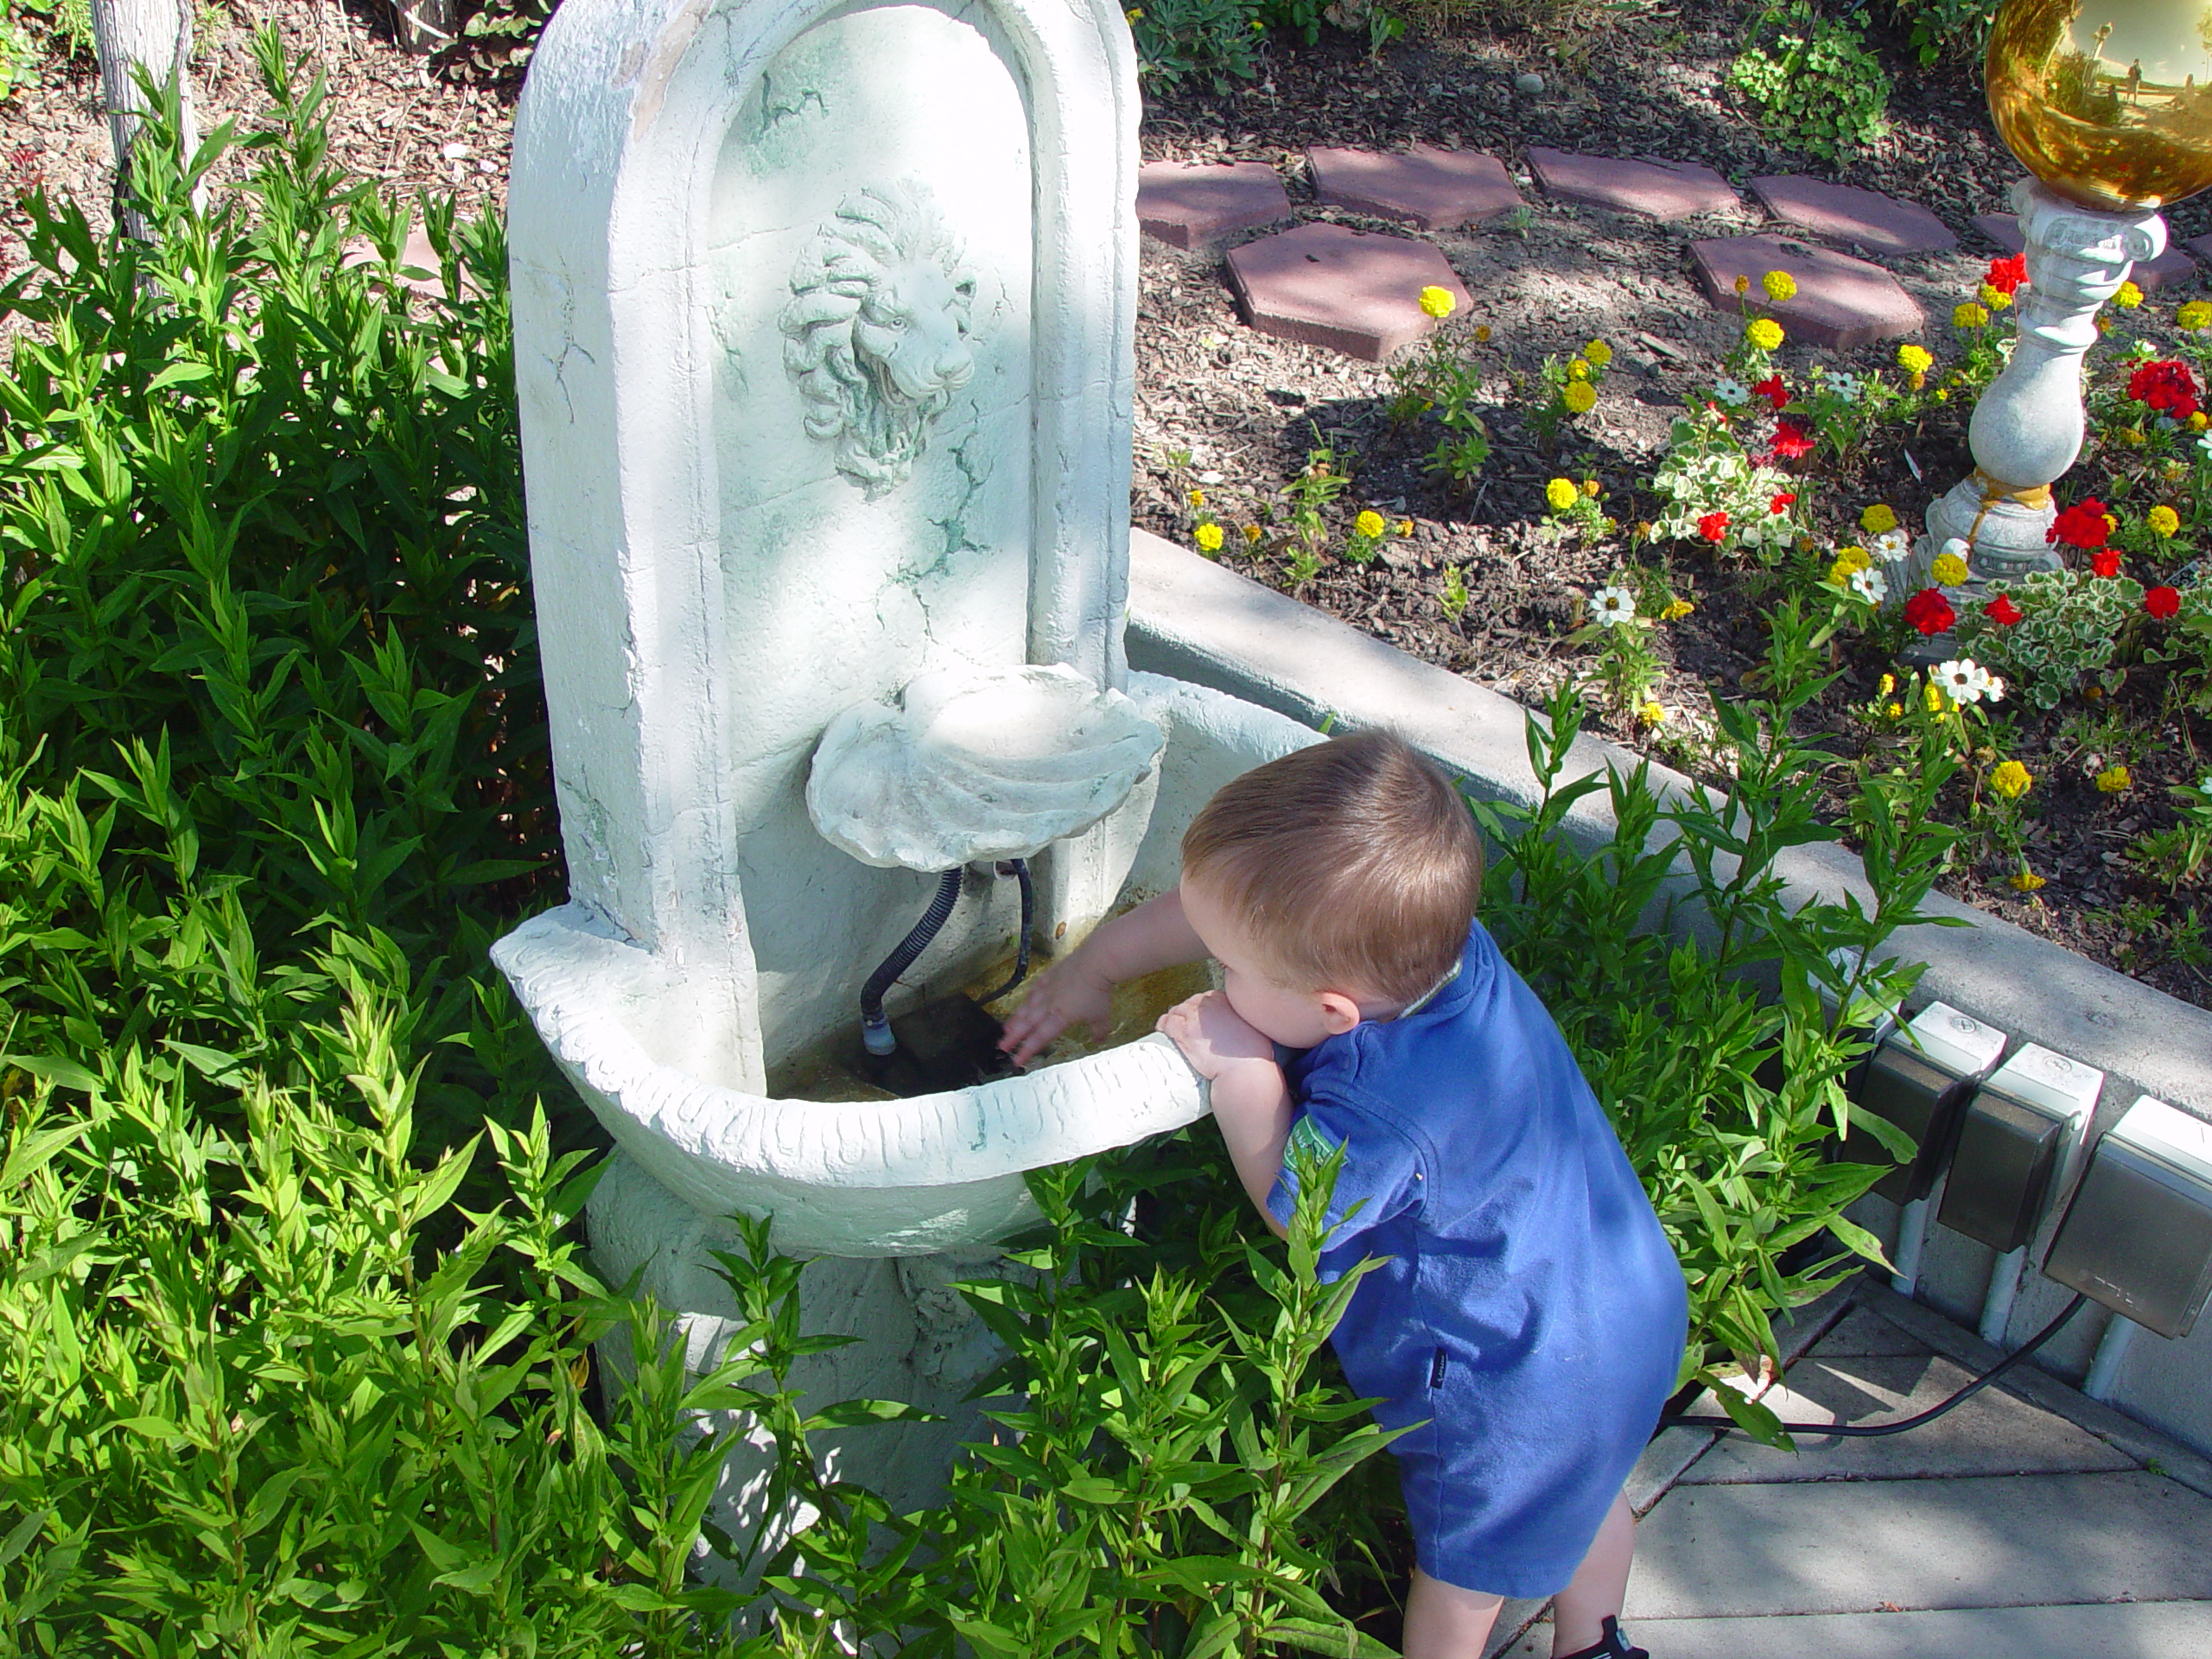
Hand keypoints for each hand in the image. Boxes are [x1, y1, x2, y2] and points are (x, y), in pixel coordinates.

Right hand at [999, 954, 1114, 1067]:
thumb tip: (1099, 1040)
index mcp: (1059, 1017)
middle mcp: (1049, 1005)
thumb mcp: (1101, 1015)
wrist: (1094, 963)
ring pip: (1027, 1007)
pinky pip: (1035, 988)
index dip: (1027, 1050)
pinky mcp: (1050, 975)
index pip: (1040, 1038)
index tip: (1016, 1060)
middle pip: (1027, 1024)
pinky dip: (1028, 997)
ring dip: (1016, 1019)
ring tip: (1007, 1028)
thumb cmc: (1097, 991)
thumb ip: (1098, 1029)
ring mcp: (1047, 989)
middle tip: (1002, 1046)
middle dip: (1013, 1037)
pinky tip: (1025, 1000)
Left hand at [1155, 991, 1274, 1080]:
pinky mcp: (1184, 1032)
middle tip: (1187, 1024)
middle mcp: (1209, 1004)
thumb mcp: (1252, 1024)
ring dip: (1174, 1017)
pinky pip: (1167, 1023)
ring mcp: (1195, 1018)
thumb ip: (1240, 1017)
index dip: (1202, 1008)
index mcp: (1225, 1000)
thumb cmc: (1253, 1053)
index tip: (1202, 1017)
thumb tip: (1235, 1022)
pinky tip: (1162, 1029)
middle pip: (1191, 1003)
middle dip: (1188, 1012)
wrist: (1244, 1070)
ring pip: (1177, 1011)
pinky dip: (1163, 1025)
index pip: (1207, 997)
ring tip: (1173, 1026)